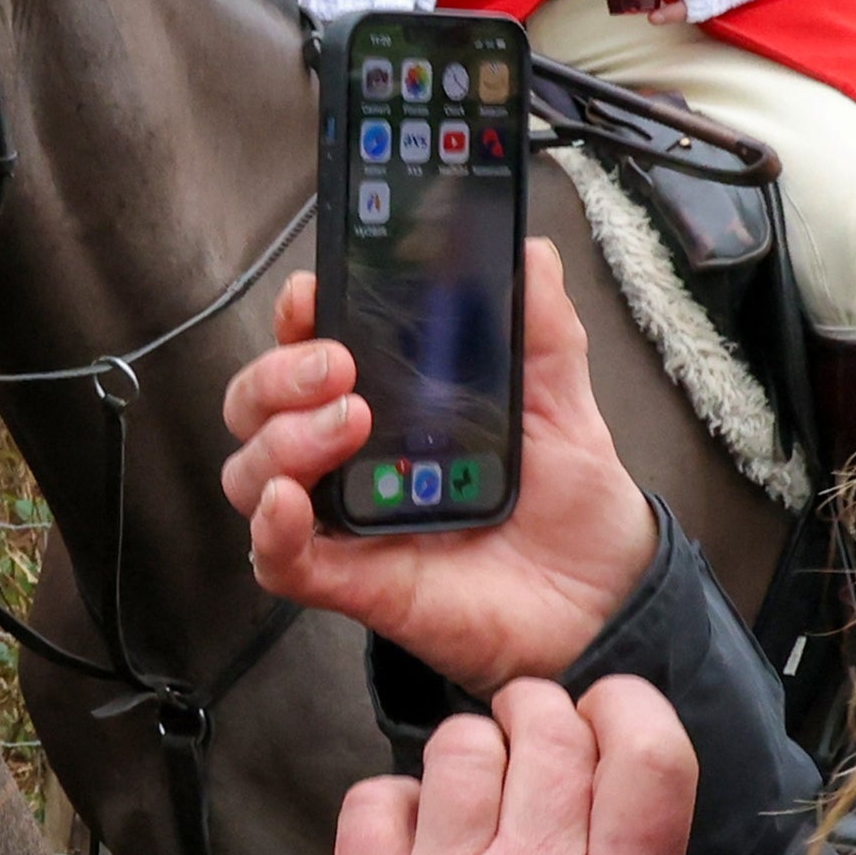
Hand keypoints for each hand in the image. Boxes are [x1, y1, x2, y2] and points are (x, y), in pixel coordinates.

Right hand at [222, 241, 656, 690]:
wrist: (606, 602)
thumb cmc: (571, 508)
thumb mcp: (561, 404)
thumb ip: (540, 331)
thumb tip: (528, 251)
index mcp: (385, 403)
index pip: (305, 347)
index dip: (294, 316)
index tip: (312, 293)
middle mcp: (346, 458)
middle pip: (255, 404)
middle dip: (277, 373)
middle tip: (339, 366)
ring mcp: (340, 519)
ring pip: (249, 472)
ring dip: (280, 439)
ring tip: (350, 426)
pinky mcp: (348, 582)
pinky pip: (274, 557)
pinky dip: (268, 526)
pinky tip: (290, 501)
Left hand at [325, 676, 698, 854]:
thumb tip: (608, 775)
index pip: (650, 759)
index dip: (630, 705)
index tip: (609, 706)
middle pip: (547, 730)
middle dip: (538, 710)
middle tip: (530, 730)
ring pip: (459, 745)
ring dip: (468, 747)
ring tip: (471, 784)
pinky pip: (376, 793)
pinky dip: (394, 800)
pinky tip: (413, 835)